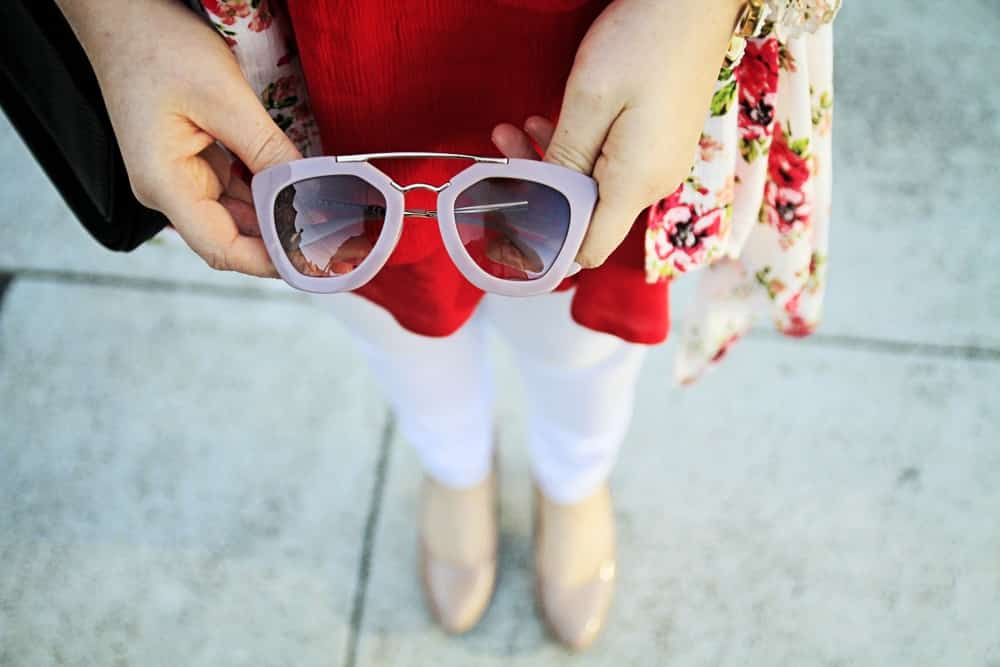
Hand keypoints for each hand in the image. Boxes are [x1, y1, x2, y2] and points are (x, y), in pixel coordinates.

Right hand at [56, 0, 300, 276]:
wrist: (124, 14)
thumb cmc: (156, 46)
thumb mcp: (224, 98)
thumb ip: (266, 150)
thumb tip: (305, 191)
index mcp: (164, 184)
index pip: (221, 248)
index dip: (268, 262)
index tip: (310, 264)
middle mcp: (169, 189)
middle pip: (231, 238)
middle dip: (279, 244)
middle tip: (329, 247)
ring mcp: (181, 177)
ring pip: (237, 216)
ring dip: (276, 221)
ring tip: (321, 225)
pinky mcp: (194, 160)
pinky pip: (236, 190)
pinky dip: (266, 195)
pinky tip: (296, 195)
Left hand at [494, 0, 742, 268]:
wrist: (699, 1)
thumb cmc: (645, 40)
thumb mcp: (589, 100)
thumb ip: (564, 160)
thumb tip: (544, 207)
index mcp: (635, 183)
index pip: (588, 249)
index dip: (547, 244)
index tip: (511, 213)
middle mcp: (652, 183)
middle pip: (585, 216)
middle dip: (538, 189)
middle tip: (502, 146)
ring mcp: (658, 164)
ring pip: (593, 187)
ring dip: (552, 163)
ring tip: (517, 127)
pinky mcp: (658, 145)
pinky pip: (610, 165)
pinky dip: (577, 150)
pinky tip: (552, 120)